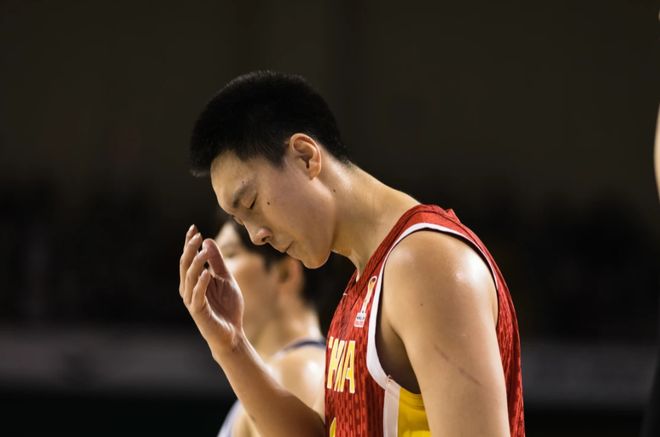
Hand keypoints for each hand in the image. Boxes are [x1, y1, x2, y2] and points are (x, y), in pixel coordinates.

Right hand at [179, 225, 244, 355]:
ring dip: (196, 263)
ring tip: (203, 251)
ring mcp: (192, 301)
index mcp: (194, 281)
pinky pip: (197, 296)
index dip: (189, 244)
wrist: (232, 333)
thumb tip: (207, 241)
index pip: (189, 259)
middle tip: (196, 235)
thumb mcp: (225, 279)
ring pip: (189, 278)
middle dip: (189, 249)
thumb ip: (217, 262)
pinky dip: (201, 284)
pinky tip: (206, 273)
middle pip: (185, 265)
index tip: (194, 228)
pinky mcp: (198, 312)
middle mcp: (189, 289)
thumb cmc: (227, 307)